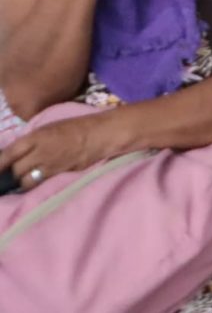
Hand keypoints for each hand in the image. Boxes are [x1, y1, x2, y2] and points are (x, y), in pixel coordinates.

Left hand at [0, 108, 128, 183]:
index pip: (8, 154)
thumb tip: (14, 154)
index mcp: (35, 137)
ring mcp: (49, 167)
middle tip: (12, 174)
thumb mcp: (49, 128)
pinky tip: (35, 183)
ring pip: (25, 181)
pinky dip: (34, 185)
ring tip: (23, 179)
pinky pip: (39, 185)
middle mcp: (39, 153)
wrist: (101, 134)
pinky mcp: (58, 176)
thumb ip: (31, 141)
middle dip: (11, 173)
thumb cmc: (75, 127)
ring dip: (22, 181)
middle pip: (15, 170)